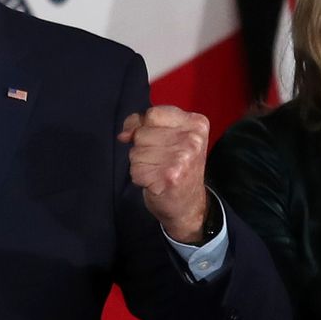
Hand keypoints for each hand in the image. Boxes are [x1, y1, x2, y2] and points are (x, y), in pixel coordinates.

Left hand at [117, 105, 210, 242]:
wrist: (190, 206)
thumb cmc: (177, 167)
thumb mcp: (171, 137)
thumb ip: (146, 125)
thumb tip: (124, 134)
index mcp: (196, 124)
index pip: (152, 113)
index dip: (142, 126)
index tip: (151, 140)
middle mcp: (192, 139)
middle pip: (142, 133)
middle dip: (143, 148)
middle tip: (161, 161)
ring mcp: (181, 158)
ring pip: (136, 152)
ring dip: (141, 164)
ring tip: (158, 171)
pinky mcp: (168, 177)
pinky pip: (135, 170)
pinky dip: (140, 177)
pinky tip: (155, 182)